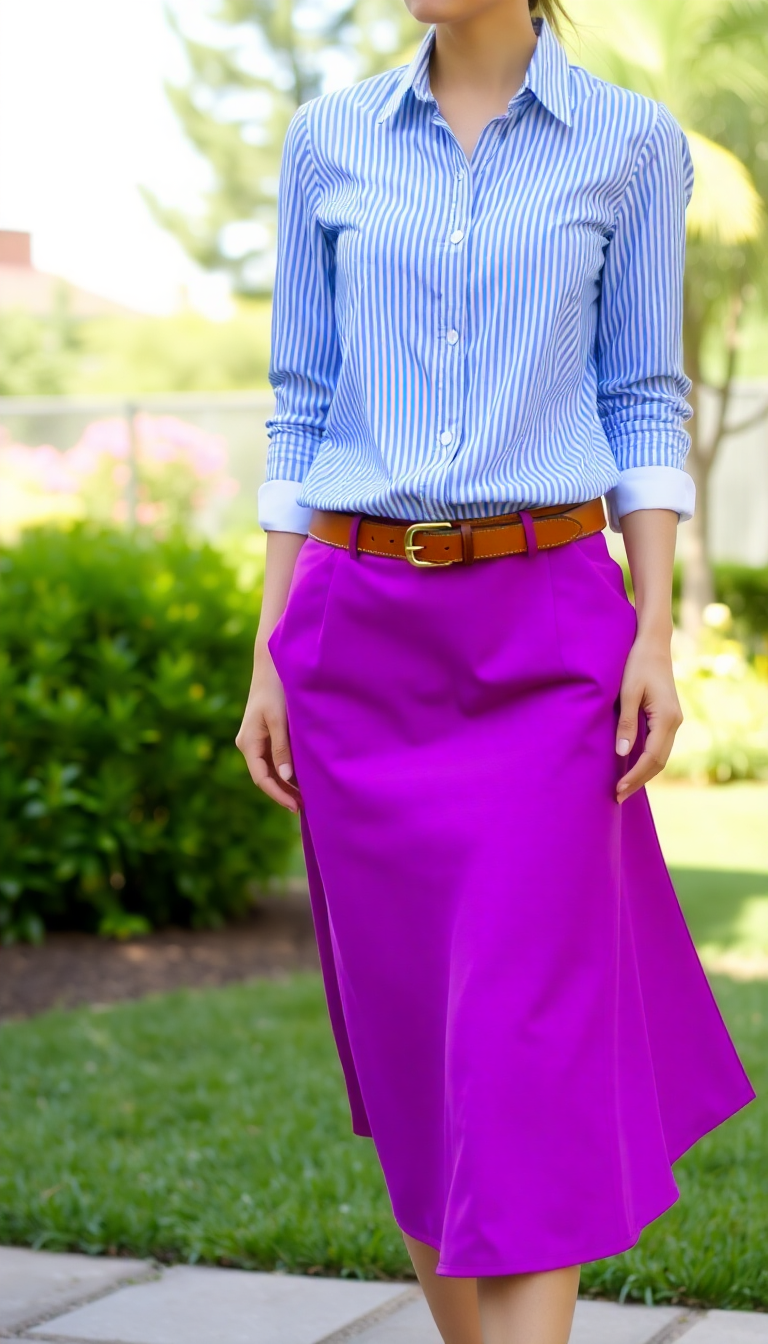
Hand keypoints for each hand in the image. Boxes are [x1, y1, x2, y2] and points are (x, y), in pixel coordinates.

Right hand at [235, 645, 300, 812]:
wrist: (271, 664)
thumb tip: (286, 778)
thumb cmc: (275, 689)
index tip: (296, 807)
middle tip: (305, 807)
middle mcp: (249, 744)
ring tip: (306, 796)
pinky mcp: (265, 734)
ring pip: (270, 769)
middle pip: (265, 777)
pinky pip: (274, 758)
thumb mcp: (279, 720)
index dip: (278, 795)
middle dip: (283, 793)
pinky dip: (286, 770)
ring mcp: (256, 740)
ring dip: (285, 783)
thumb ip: (282, 748)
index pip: (262, 778)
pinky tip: (301, 776)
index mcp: (248, 743)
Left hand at [615, 633, 682, 803]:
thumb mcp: (628, 693)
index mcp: (667, 718)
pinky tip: (632, 767)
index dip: (634, 776)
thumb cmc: (637, 664)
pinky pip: (659, 745)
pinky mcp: (668, 717)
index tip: (618, 789)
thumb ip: (627, 723)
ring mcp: (674, 720)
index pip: (651, 757)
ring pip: (661, 756)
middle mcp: (675, 722)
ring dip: (643, 773)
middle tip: (617, 796)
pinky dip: (647, 760)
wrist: (653, 644)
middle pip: (659, 762)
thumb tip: (622, 753)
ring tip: (623, 787)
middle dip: (639, 780)